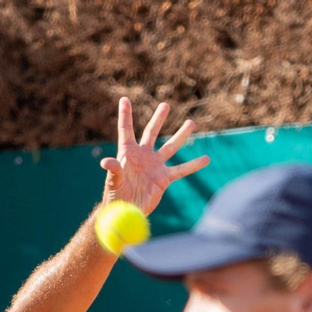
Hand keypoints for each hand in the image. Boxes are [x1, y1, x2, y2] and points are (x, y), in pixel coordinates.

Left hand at [100, 97, 209, 215]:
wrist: (126, 211)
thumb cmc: (115, 196)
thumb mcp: (113, 183)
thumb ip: (113, 171)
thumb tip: (106, 162)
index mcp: (127, 153)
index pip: (126, 130)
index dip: (125, 115)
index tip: (124, 100)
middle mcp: (143, 155)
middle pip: (151, 132)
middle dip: (158, 119)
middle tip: (165, 105)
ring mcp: (155, 165)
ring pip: (170, 147)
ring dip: (181, 135)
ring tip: (191, 123)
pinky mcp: (164, 178)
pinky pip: (181, 170)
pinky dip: (193, 165)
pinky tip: (205, 158)